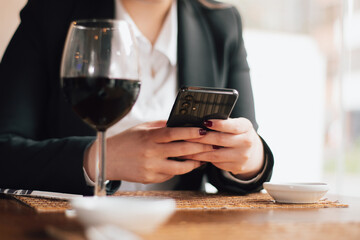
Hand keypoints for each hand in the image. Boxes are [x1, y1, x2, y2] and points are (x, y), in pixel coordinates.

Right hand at [84, 121, 213, 183]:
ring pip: (180, 167)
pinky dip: (179, 169)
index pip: (175, 133)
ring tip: (202, 158)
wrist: (107, 159)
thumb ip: (160, 126)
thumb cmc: (125, 141)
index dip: (191, 132)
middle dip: (200, 147)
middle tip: (211, 145)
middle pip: (182, 150)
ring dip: (194, 162)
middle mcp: (152, 152)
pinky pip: (170, 174)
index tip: (203, 131)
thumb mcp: (141, 128)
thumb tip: (178, 123)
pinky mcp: (150, 178)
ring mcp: (152, 167)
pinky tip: (185, 165)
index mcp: (150, 137)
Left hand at [184, 118, 264, 179]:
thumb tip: (201, 120)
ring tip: (185, 147)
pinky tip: (192, 155)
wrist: (252, 152)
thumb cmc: (238, 134)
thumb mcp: (236, 124)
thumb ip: (223, 122)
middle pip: (220, 140)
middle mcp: (246, 142)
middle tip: (186, 135)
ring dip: (198, 151)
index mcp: (246, 128)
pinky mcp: (235, 167)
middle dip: (201, 137)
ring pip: (215, 154)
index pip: (232, 126)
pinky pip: (215, 163)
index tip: (205, 122)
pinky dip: (202, 159)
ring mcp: (241, 156)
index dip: (218, 124)